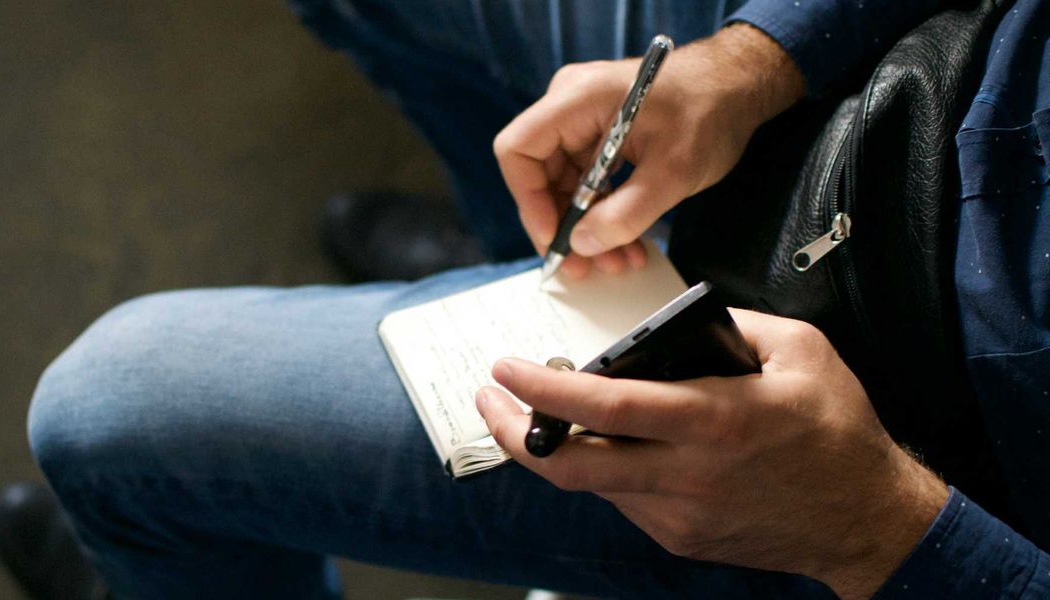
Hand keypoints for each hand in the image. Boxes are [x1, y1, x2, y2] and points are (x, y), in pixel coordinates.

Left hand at [476, 310, 948, 598]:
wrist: (867, 520)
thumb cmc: (837, 430)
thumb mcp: (803, 351)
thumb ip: (736, 325)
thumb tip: (679, 323)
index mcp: (714, 421)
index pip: (604, 407)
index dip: (543, 390)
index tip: (504, 369)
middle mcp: (687, 475)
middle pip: (571, 466)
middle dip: (514, 433)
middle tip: (489, 400)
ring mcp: (679, 515)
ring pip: (592, 483)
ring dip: (560, 447)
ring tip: (545, 413)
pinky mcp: (679, 537)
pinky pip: (622, 499)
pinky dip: (604, 467)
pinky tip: (609, 442)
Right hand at [493, 24, 804, 278]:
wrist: (741, 87)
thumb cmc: (710, 113)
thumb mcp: (671, 172)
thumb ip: (624, 214)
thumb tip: (582, 246)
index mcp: (576, 100)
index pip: (518, 150)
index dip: (528, 199)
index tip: (555, 238)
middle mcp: (570, 106)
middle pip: (539, 174)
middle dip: (563, 226)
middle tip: (584, 267)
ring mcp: (584, 122)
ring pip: (565, 185)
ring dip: (587, 228)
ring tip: (616, 262)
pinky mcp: (601, 136)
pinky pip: (588, 182)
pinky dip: (604, 214)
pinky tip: (627, 244)